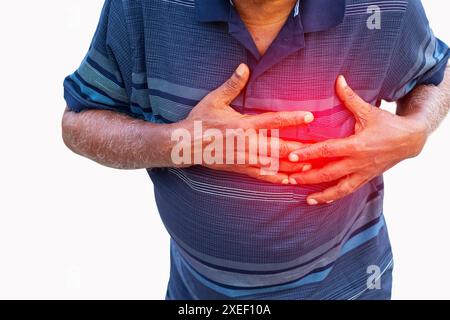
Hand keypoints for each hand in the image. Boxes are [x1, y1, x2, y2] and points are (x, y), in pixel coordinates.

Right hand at [179, 63, 314, 183]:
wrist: (186, 145)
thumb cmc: (200, 120)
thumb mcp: (214, 100)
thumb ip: (232, 84)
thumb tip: (244, 66)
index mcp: (243, 125)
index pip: (273, 121)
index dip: (293, 119)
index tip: (310, 117)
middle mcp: (247, 143)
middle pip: (279, 146)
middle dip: (301, 148)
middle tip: (321, 148)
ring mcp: (244, 158)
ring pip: (274, 164)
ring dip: (293, 165)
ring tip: (312, 166)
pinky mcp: (240, 169)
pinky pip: (262, 176)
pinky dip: (276, 178)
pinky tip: (290, 180)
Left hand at [288, 75, 427, 203]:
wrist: (411, 140)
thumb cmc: (388, 124)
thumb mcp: (369, 110)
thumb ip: (350, 98)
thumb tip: (338, 79)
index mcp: (357, 145)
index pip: (327, 150)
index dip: (309, 154)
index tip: (292, 157)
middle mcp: (358, 162)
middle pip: (328, 173)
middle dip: (308, 178)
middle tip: (289, 179)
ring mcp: (363, 173)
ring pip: (340, 188)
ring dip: (322, 194)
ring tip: (306, 199)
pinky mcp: (366, 178)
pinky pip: (349, 190)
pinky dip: (336, 196)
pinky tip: (324, 200)